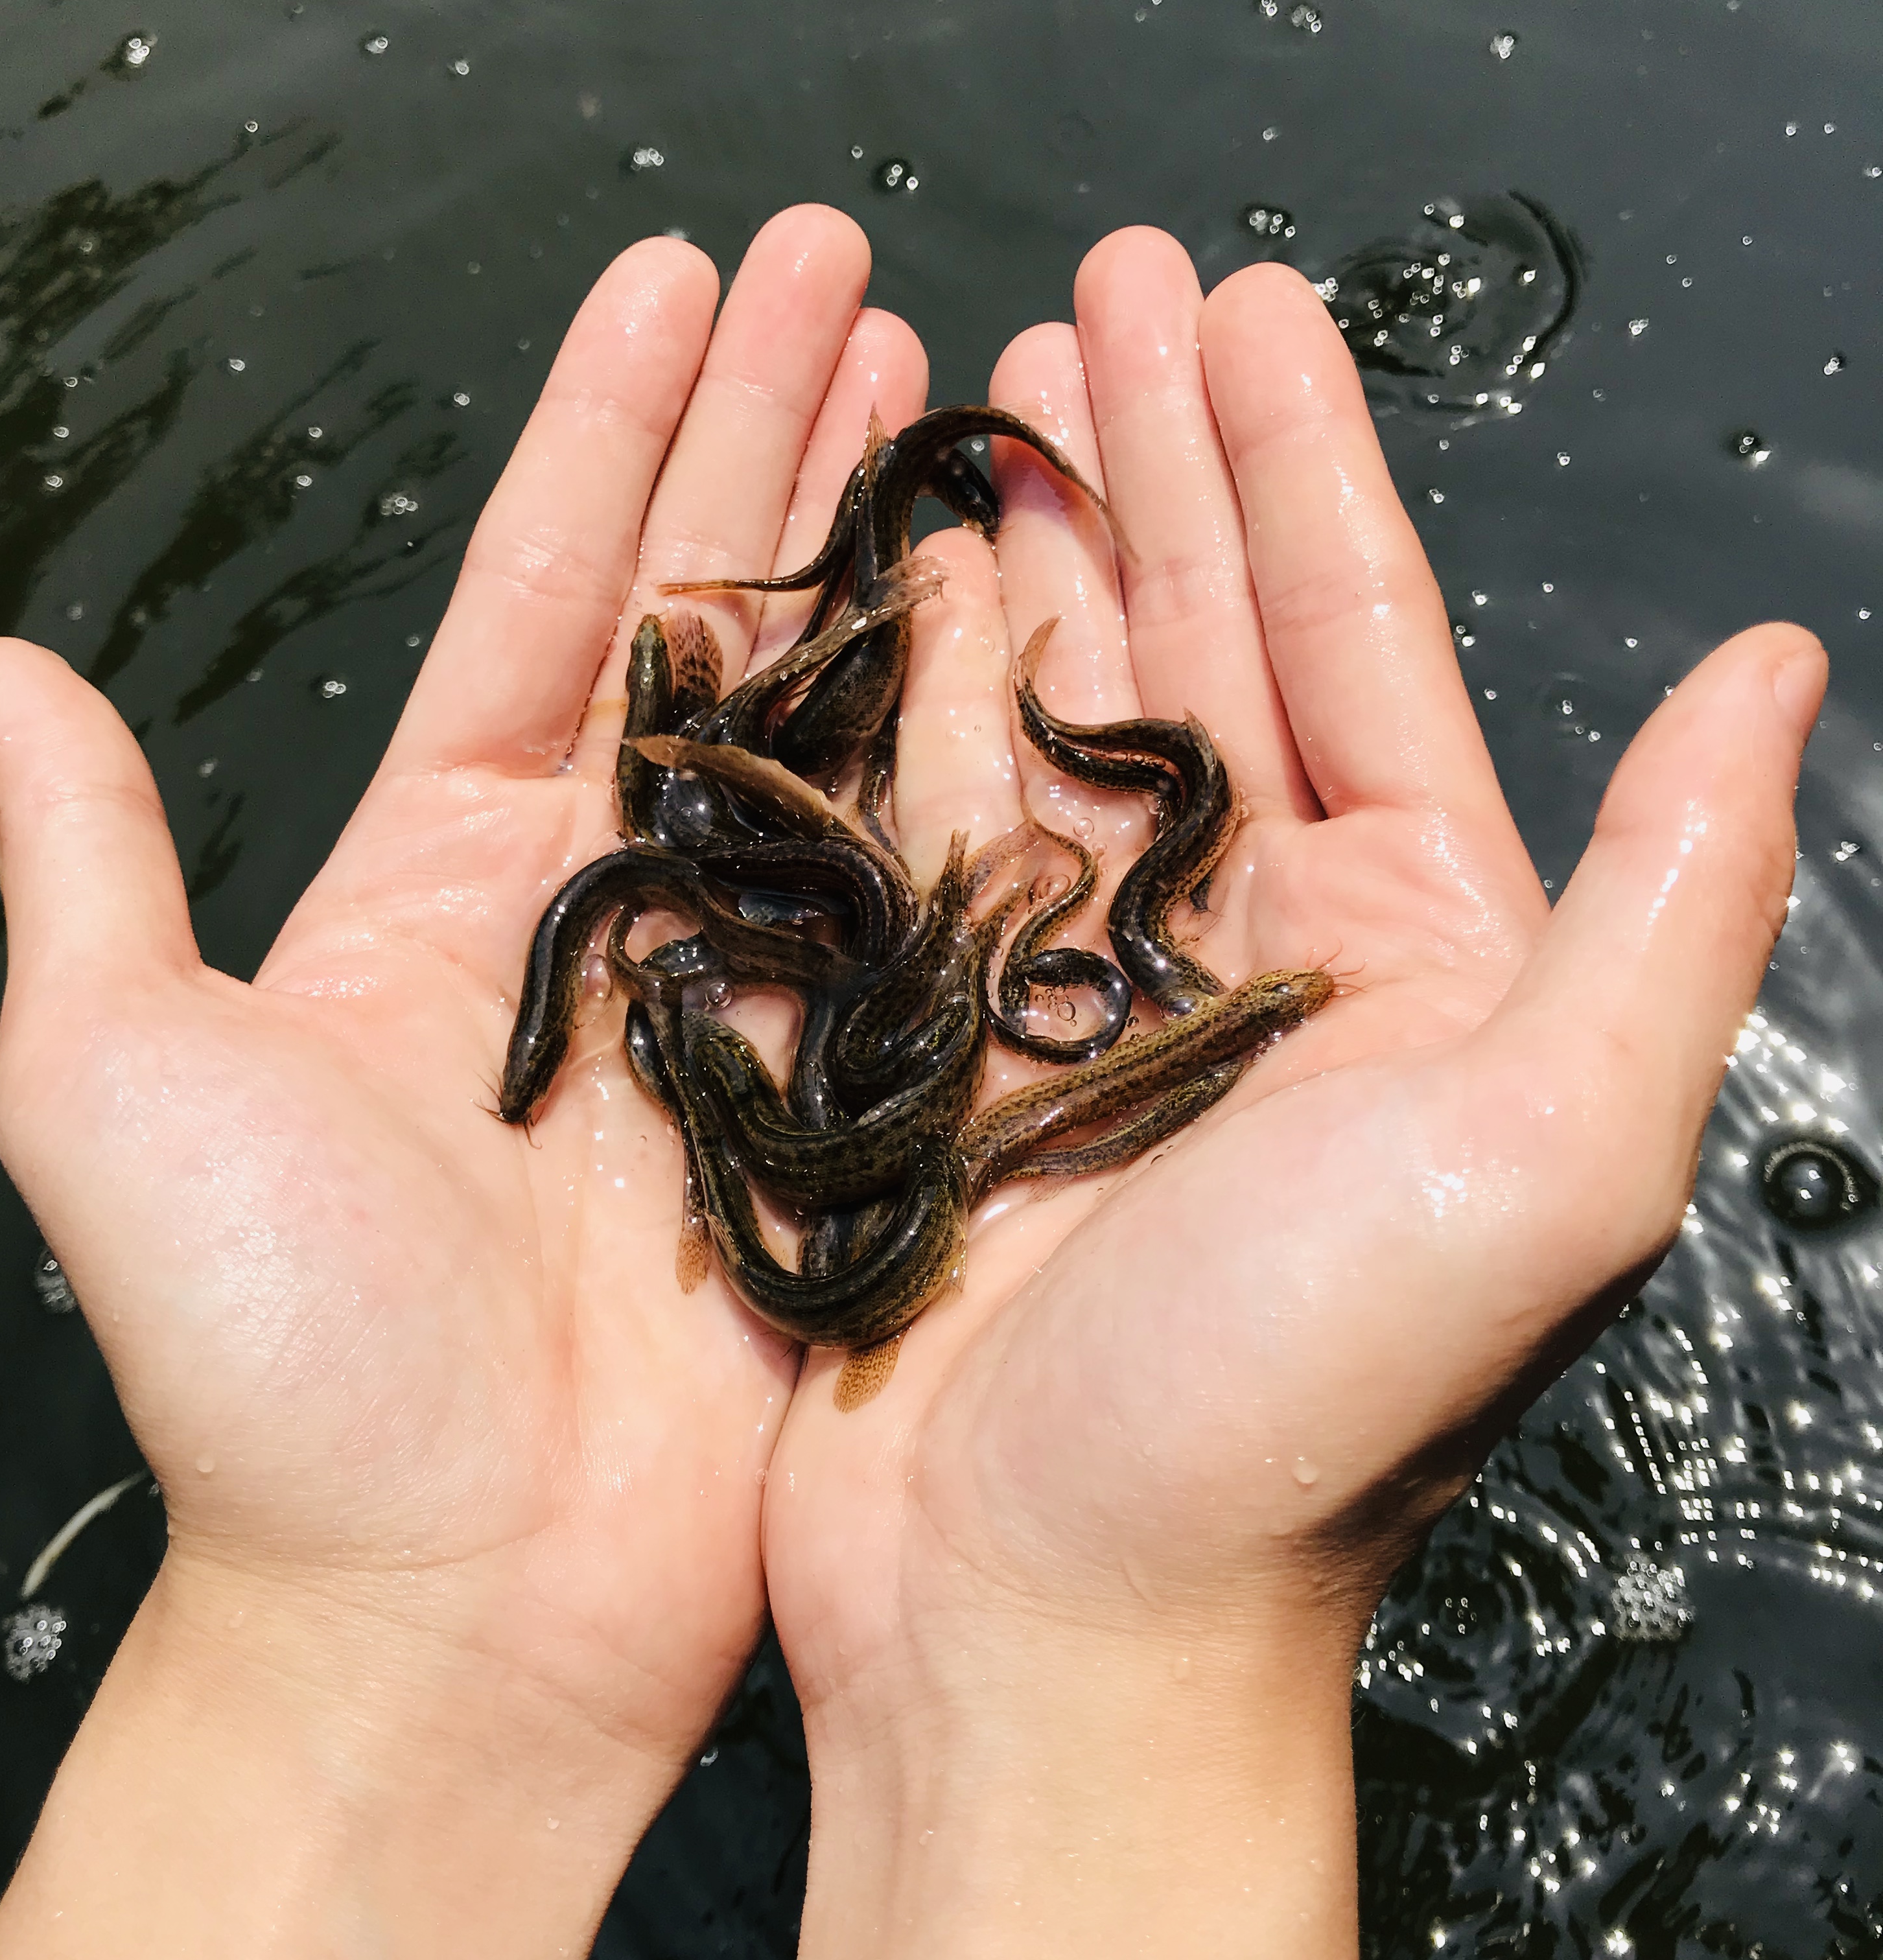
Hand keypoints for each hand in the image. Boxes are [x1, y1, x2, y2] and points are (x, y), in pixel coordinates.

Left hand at [0, 206, 930, 1958]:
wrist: (454, 1603)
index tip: (687, 277)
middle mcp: (610, 904)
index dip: (613, 425)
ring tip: (952, 394)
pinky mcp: (853, 1079)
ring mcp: (750, 986)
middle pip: (707, 619)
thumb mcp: (120, 1082)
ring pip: (834, 720)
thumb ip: (96, 869)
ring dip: (886, 547)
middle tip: (852, 273)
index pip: (543, 592)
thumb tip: (4, 670)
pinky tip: (1021, 613)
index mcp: (447, 876)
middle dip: (773, 433)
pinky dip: (970, 743)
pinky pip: (920, 880)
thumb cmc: (274, 1371)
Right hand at [763, 230, 1823, 1956]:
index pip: (1351, 642)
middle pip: (1195, 644)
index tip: (1238, 305)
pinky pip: (924, 827)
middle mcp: (1245, 952)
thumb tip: (1771, 674)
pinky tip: (894, 580)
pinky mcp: (940, 1045)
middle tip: (1097, 291)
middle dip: (1155, 453)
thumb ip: (1669, 907)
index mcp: (1405, 951)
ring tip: (983, 392)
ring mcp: (1077, 992)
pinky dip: (910, 694)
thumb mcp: (1545, 1155)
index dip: (1299, 458)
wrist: (1052, 1621)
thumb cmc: (1291, 1420)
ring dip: (1029, 545)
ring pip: (1050, 713)